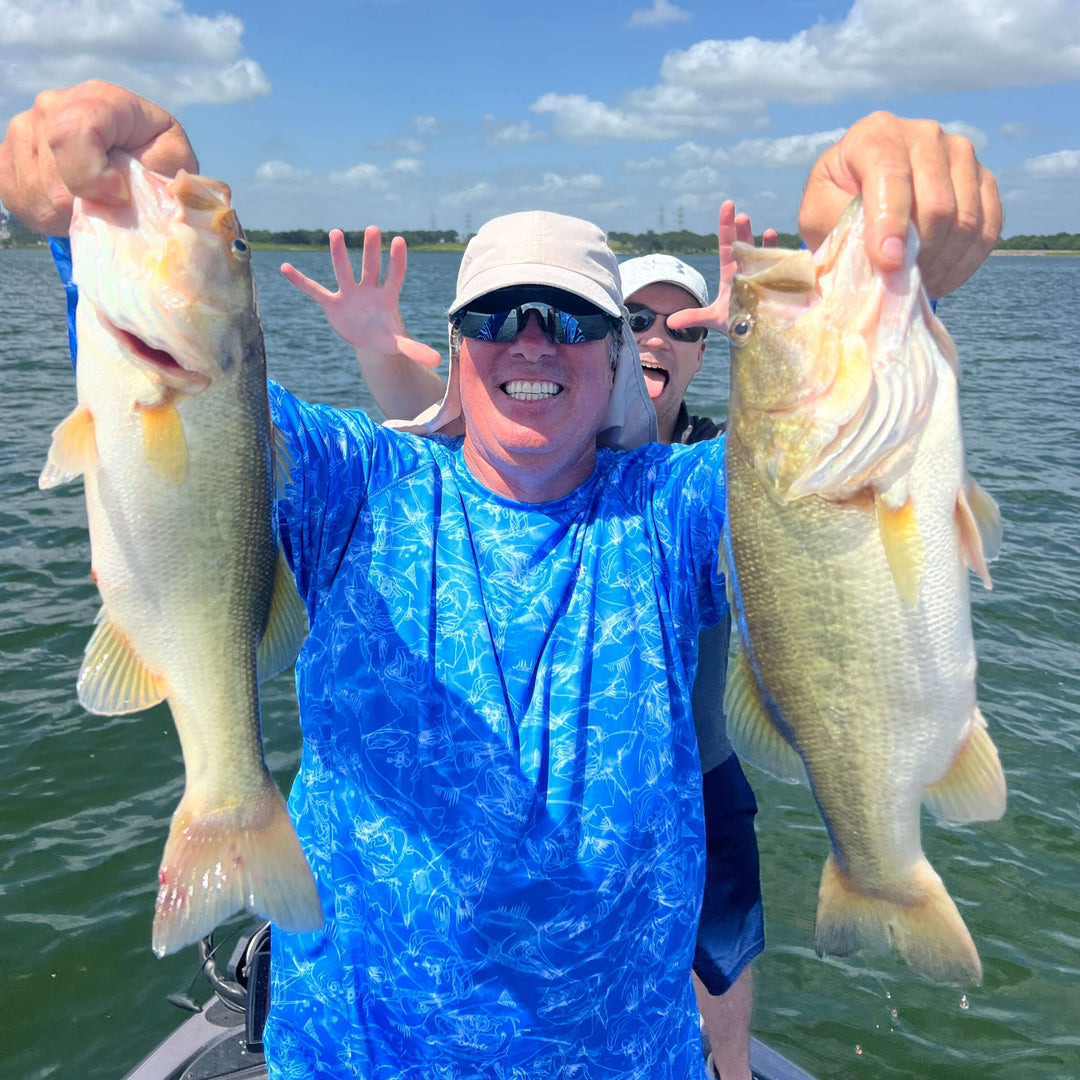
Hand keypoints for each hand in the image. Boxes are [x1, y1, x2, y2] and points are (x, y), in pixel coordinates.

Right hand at [0, 80, 196, 235]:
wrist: (130, 159)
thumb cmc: (158, 159)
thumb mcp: (174, 159)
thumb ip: (160, 169)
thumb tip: (132, 188)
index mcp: (100, 98)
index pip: (73, 132)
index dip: (94, 176)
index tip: (121, 197)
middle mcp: (53, 105)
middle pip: (55, 173)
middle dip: (88, 203)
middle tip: (112, 206)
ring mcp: (24, 129)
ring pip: (37, 191)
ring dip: (70, 212)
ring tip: (95, 204)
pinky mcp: (8, 157)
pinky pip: (20, 197)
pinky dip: (48, 214)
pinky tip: (73, 205)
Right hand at [281, 226, 441, 368]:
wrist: (372, 342)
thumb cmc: (387, 336)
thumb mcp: (400, 345)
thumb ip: (416, 350)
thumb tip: (438, 362)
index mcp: (387, 297)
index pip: (394, 275)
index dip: (397, 260)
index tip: (399, 240)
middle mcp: (368, 290)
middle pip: (370, 267)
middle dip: (371, 250)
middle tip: (373, 228)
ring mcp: (349, 294)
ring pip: (344, 271)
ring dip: (340, 254)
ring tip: (336, 232)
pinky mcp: (333, 304)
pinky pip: (315, 291)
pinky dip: (301, 281)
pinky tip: (285, 267)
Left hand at [666, 200, 777, 335]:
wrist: (754, 335)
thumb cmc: (733, 322)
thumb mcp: (712, 319)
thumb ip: (692, 317)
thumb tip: (669, 322)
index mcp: (730, 272)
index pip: (726, 244)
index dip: (726, 226)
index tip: (728, 205)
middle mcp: (746, 269)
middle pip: (743, 244)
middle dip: (742, 230)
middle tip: (741, 216)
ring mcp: (761, 274)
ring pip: (761, 254)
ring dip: (764, 242)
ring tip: (767, 230)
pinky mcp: (775, 283)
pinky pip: (778, 266)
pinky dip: (780, 257)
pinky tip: (784, 252)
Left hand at [798, 112, 1001, 297]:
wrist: (861, 193)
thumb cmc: (834, 205)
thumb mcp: (818, 212)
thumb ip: (839, 224)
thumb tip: (883, 252)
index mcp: (876, 134)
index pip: (891, 174)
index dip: (891, 223)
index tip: (887, 262)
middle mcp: (924, 134)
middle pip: (937, 203)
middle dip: (918, 253)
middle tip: (898, 282)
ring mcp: (960, 154)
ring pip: (966, 219)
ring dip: (941, 263)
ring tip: (914, 283)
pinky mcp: (983, 180)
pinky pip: (988, 228)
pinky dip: (964, 263)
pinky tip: (939, 279)